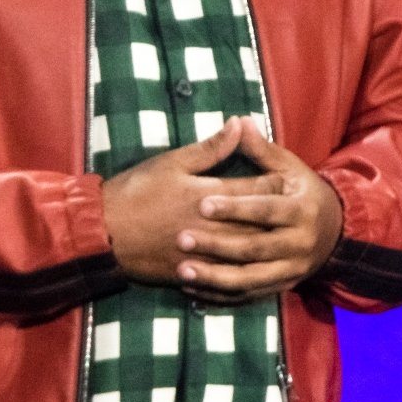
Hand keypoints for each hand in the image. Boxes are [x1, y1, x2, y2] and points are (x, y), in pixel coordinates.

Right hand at [103, 117, 286, 284]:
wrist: (103, 233)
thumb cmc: (134, 191)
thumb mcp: (171, 163)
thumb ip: (210, 148)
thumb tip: (238, 125)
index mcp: (205, 195)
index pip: (251, 190)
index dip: (274, 184)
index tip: (293, 180)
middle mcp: (209, 226)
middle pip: (254, 222)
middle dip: (277, 216)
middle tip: (298, 211)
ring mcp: (201, 252)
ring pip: (242, 252)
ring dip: (265, 246)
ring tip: (282, 239)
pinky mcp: (189, 271)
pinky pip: (223, 277)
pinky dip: (240, 274)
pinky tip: (254, 271)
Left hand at [173, 118, 342, 305]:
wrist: (335, 232)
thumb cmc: (302, 193)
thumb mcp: (290, 168)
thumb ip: (262, 150)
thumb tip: (239, 121)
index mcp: (301, 210)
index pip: (266, 209)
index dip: (235, 208)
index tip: (203, 204)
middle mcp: (300, 244)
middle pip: (255, 248)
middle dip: (217, 245)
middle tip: (182, 239)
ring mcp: (291, 269)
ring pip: (250, 278)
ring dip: (215, 277)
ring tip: (183, 271)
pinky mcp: (281, 286)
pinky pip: (249, 295)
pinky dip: (221, 295)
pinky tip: (193, 289)